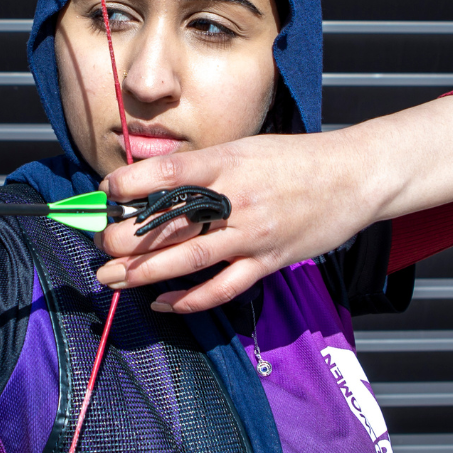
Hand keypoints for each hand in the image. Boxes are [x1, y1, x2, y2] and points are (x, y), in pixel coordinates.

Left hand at [94, 96, 452, 312]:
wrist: (354, 175)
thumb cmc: (293, 160)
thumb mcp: (243, 149)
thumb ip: (201, 167)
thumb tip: (149, 182)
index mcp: (226, 163)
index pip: (167, 174)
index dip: (129, 185)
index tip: (105, 193)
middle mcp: (236, 198)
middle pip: (171, 223)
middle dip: (126, 238)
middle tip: (98, 245)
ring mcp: (253, 233)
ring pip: (189, 260)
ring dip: (144, 273)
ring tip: (112, 278)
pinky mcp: (269, 261)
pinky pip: (223, 287)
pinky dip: (190, 300)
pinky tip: (162, 303)